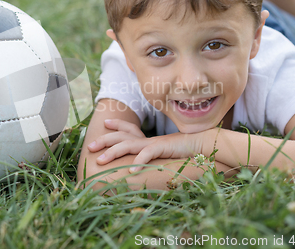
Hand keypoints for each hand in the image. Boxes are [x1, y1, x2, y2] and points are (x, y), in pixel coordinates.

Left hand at [87, 119, 203, 172]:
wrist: (204, 144)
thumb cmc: (186, 151)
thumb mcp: (166, 154)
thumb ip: (156, 155)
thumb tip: (144, 163)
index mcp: (148, 139)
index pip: (129, 129)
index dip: (116, 125)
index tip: (105, 124)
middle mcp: (148, 139)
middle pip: (122, 137)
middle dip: (105, 141)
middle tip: (90, 146)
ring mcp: (154, 142)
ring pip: (128, 145)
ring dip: (113, 152)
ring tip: (100, 161)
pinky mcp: (163, 147)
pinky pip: (147, 154)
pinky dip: (138, 162)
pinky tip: (130, 171)